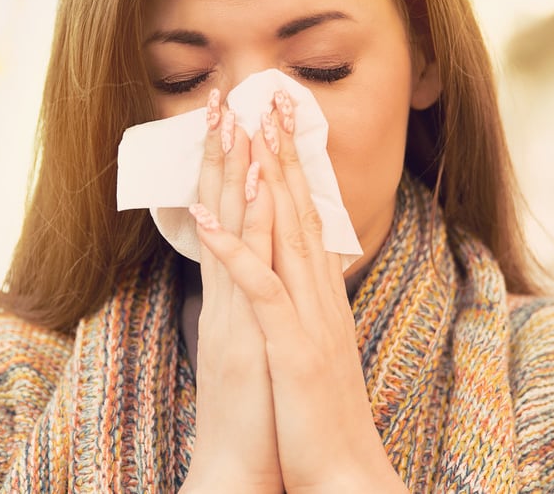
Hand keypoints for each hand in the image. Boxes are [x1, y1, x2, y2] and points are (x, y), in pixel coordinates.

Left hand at [190, 90, 406, 492]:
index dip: (290, 167)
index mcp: (321, 297)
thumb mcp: (315, 352)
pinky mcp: (292, 348)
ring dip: (262, 179)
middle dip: (280, 151)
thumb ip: (312, 308)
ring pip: (283, 235)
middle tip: (266, 96)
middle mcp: (320, 298)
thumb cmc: (319, 419)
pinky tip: (210, 215)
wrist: (343, 478)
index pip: (304, 218)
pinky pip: (259, 288)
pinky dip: (235, 248)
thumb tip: (310, 275)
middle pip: (298, 210)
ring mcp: (308, 320)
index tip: (276, 122)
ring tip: (241, 131)